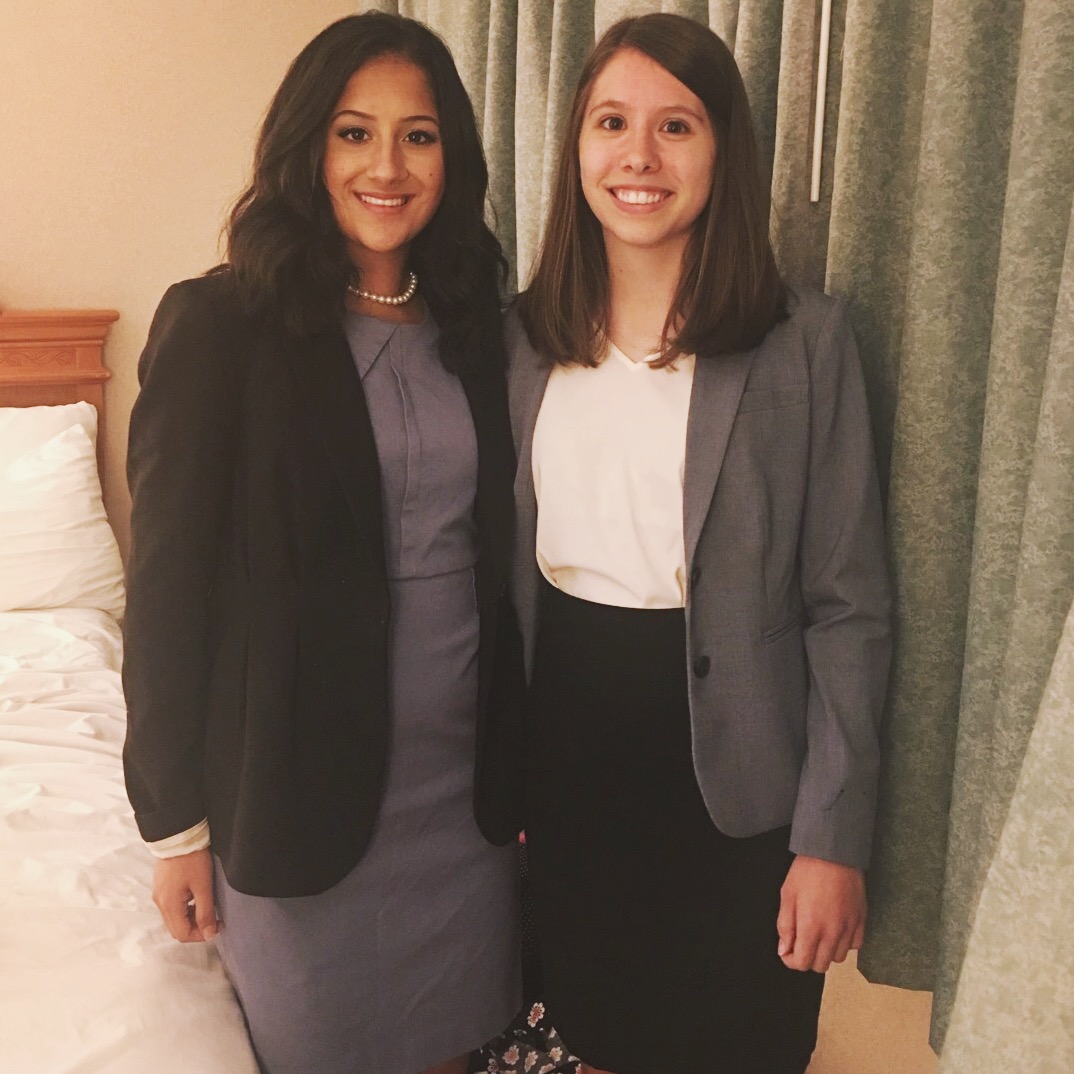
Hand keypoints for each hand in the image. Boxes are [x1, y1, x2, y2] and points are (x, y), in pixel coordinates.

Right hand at [152, 848, 218, 942]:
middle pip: (176, 929)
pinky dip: (185, 910)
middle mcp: (159, 903)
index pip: (182, 934)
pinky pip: (172, 907)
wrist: (178, 834)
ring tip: (207, 908)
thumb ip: (205, 912)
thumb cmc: (192, 858)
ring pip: (174, 919)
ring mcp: (158, 894)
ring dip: (190, 919)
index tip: (218, 924)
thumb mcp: (203, 885)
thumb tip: (209, 934)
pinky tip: (196, 899)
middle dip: (196, 929)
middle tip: (214, 918)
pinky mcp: (161, 886)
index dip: (201, 935)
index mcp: (168, 905)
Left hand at [776, 854, 864, 972]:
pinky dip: (844, 943)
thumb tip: (784, 950)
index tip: (787, 951)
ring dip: (826, 951)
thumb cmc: (807, 872)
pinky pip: (855, 945)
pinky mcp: (861, 920)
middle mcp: (832, 933)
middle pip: (821, 966)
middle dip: (808, 958)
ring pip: (838, 958)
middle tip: (801, 942)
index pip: (803, 963)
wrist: (834, 853)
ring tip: (818, 933)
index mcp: (811, 927)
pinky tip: (835, 929)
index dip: (791, 961)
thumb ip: (784, 926)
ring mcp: (849, 928)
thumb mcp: (787, 896)